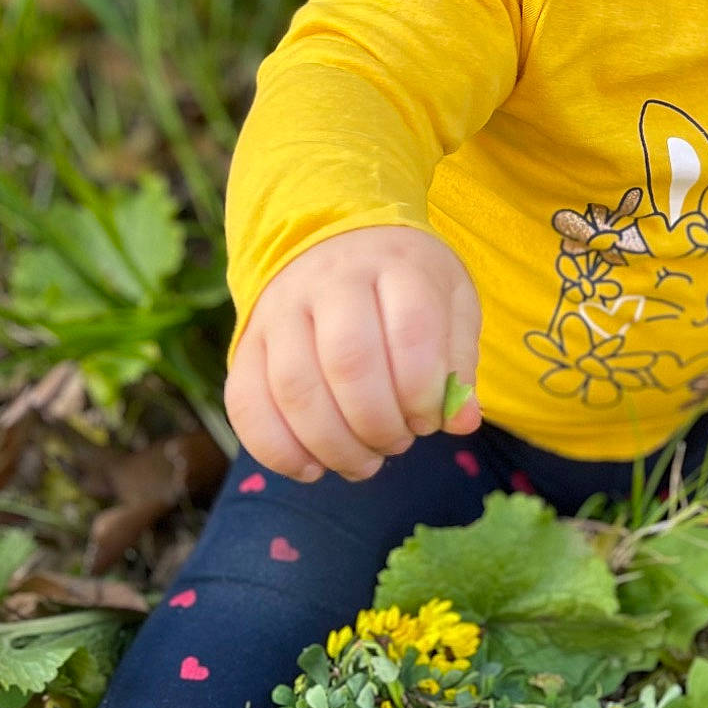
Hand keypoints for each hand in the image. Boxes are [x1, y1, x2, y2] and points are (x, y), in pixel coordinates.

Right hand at [224, 225, 481, 483]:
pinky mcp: (246, 341)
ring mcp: (281, 308)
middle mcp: (331, 280)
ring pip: (294, 387)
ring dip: (333, 445)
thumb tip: (462, 422)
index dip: (423, 392)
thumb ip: (459, 361)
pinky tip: (312, 467)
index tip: (429, 418)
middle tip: (397, 443)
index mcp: (395, 264)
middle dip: (378, 424)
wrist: (334, 240)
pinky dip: (277, 450)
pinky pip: (245, 402)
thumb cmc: (404, 284)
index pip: (411, 332)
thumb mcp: (450, 303)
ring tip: (363, 461)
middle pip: (349, 363)